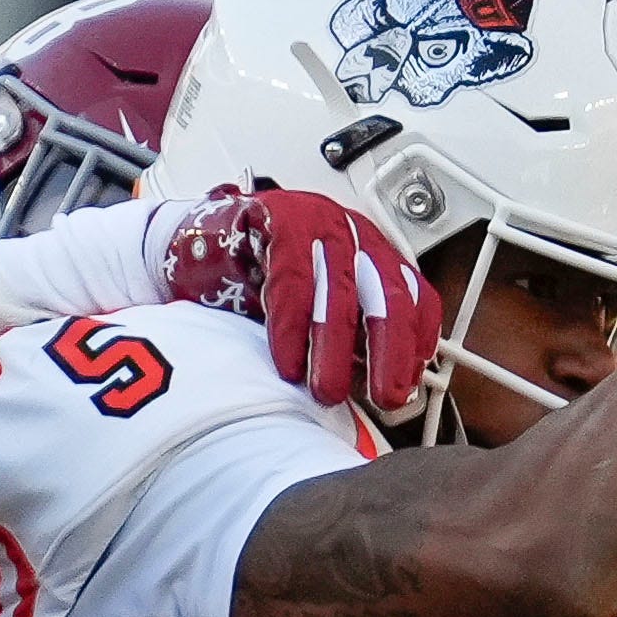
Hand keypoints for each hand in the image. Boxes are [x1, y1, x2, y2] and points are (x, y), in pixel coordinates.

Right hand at [158, 187, 440, 411]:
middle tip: (386, 398)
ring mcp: (318, 223)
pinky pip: (291, 279)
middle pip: (389, 294)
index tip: (408, 384)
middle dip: (390, 351)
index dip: (416, 343)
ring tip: (328, 391)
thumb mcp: (316, 312)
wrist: (200, 244)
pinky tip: (288, 361)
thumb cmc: (260, 282)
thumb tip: (375, 392)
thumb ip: (347, 342)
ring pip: (340, 291)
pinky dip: (290, 326)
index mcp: (372, 256)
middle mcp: (353, 235)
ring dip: (335, 349)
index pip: (415, 297)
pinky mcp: (280, 218)